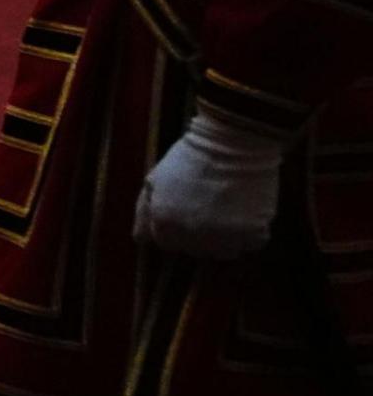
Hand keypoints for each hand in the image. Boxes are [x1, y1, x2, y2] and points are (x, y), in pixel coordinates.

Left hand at [134, 111, 285, 258]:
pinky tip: (246, 209)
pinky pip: (252, 244)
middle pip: (196, 251)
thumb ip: (144, 212)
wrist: (231, 143)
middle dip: (199, 233)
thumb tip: (142, 240)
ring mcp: (223, 238)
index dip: (175, 226)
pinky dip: (252, 232)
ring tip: (228, 209)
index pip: (166, 244)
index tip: (186, 208)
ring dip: (226, 237)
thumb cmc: (190, 158)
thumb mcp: (154, 180)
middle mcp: (191, 237)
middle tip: (208, 205)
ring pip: (224, 252)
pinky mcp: (252, 234)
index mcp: (164, 224)